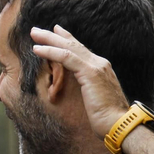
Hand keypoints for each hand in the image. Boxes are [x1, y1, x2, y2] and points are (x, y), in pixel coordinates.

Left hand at [28, 26, 131, 141]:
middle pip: (73, 44)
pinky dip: (51, 52)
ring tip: (34, 34)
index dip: (67, 39)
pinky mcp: (90, 72)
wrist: (119, 124)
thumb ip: (87, 88)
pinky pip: (66, 57)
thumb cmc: (107, 118)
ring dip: (49, 39)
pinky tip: (37, 49)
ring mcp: (96, 66)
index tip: (55, 31)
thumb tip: (77, 87)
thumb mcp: (94, 98)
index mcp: (101, 68)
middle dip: (53, 36)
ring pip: (68, 47)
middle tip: (36, 30)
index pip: (81, 49)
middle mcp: (100, 63)